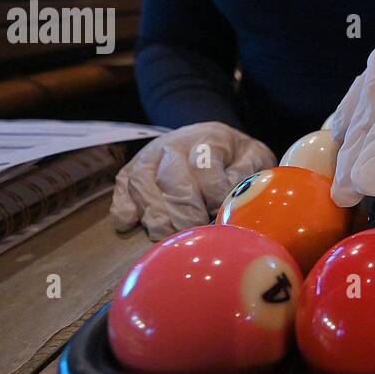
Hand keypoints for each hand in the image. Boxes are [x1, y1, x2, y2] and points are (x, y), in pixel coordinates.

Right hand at [110, 122, 276, 240]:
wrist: (208, 140)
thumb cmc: (235, 156)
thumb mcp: (253, 156)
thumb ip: (249, 172)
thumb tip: (234, 194)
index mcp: (208, 137)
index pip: (205, 167)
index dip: (214, 195)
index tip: (221, 212)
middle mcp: (173, 145)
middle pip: (172, 180)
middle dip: (185, 212)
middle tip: (196, 231)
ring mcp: (149, 158)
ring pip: (144, 186)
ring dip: (157, 216)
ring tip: (170, 235)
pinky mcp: (130, 172)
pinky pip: (121, 190)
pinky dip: (124, 209)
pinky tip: (131, 224)